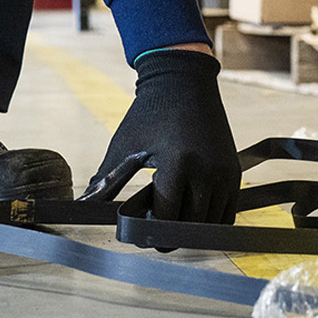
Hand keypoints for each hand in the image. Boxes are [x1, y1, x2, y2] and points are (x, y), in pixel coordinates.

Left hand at [79, 49, 240, 222]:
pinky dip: (208, 220)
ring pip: (210, 224)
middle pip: (189, 225)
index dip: (149, 231)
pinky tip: (188, 212)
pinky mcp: (234, 172)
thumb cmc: (151, 112)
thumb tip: (83, 203)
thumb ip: (105, 178)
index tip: (137, 234)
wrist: (184, 82)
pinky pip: (226, 213)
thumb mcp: (125, 144)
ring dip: (189, 229)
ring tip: (169, 219)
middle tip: (151, 232)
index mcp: (177, 163)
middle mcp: (206, 170)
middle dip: (168, 234)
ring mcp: (224, 173)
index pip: (166, 217)